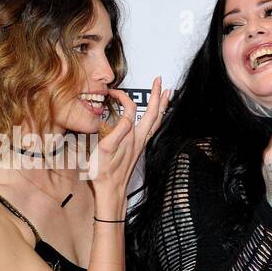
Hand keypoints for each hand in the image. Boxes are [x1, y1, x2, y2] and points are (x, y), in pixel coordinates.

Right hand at [86, 77, 168, 210]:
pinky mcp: (139, 149)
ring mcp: (141, 144)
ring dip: (161, 106)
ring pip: (156, 121)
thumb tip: (127, 117)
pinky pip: (153, 128)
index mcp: (132, 137)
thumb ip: (118, 132)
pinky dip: (157, 117)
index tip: (112, 91)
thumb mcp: (106, 150)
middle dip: (157, 95)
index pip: (131, 109)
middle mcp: (140, 139)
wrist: (112, 191)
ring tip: (166, 93)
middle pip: (154, 113)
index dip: (123, 97)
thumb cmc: (105, 172)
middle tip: (159, 80)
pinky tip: (155, 116)